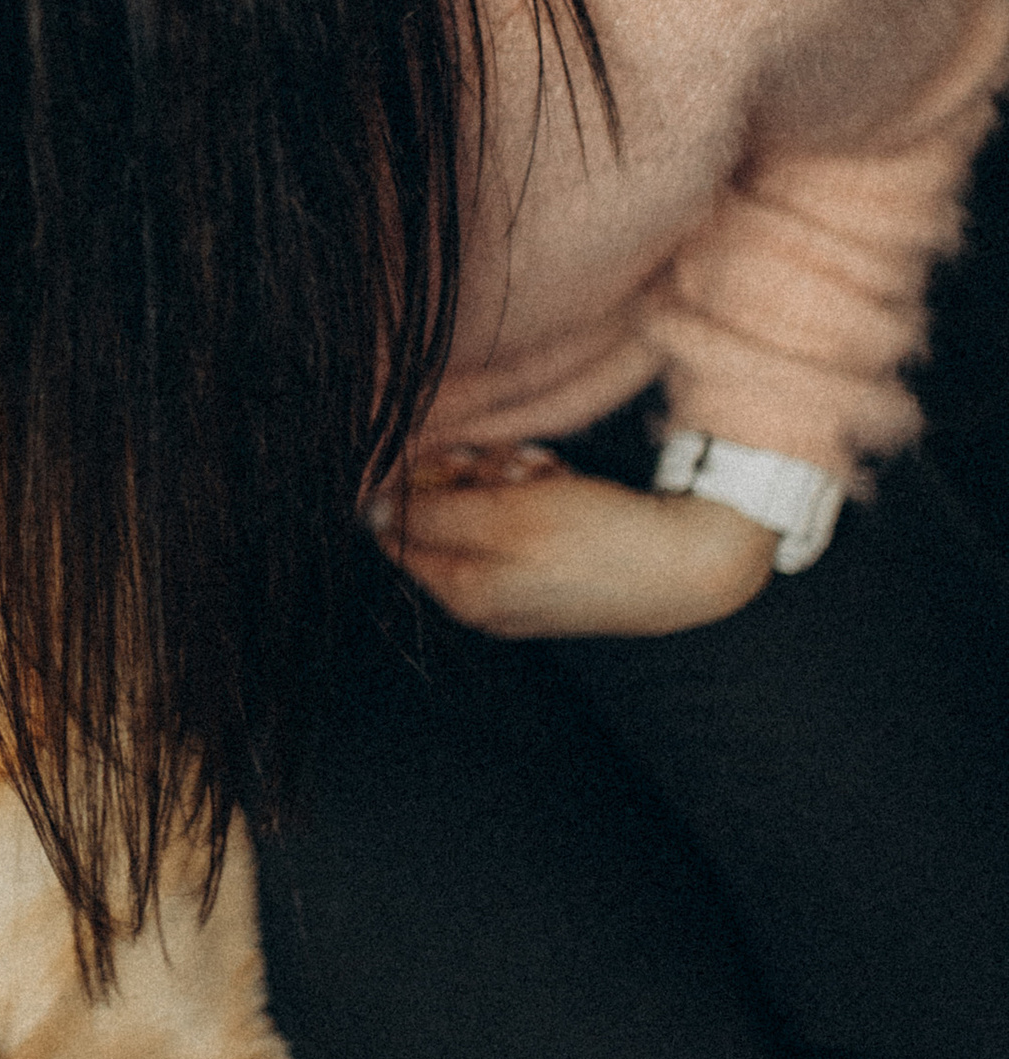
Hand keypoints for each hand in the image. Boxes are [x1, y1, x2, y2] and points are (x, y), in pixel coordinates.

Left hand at [371, 442, 780, 637]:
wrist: (689, 561)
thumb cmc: (596, 540)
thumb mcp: (502, 519)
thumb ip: (430, 515)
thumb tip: (369, 511)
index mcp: (457, 592)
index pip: (395, 528)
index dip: (419, 483)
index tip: (456, 464)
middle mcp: (480, 594)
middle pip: (441, 512)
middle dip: (472, 475)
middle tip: (514, 467)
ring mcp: (517, 583)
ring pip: (485, 504)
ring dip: (510, 475)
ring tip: (550, 473)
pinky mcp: (554, 567)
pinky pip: (523, 515)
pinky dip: (539, 490)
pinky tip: (568, 482)